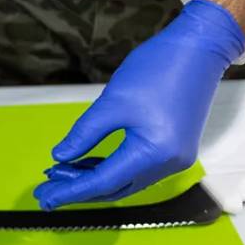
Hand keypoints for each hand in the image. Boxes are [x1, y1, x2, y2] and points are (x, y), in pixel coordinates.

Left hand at [34, 0, 244, 209]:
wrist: (200, 47)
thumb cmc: (159, 69)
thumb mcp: (112, 103)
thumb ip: (84, 134)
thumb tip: (60, 157)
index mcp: (155, 153)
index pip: (103, 182)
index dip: (71, 191)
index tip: (45, 198)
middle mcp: (169, 163)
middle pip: (114, 188)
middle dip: (78, 190)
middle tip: (45, 192)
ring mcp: (174, 158)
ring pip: (124, 181)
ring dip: (92, 180)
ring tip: (59, 176)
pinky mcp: (173, 149)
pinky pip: (135, 168)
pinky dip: (110, 168)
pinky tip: (84, 164)